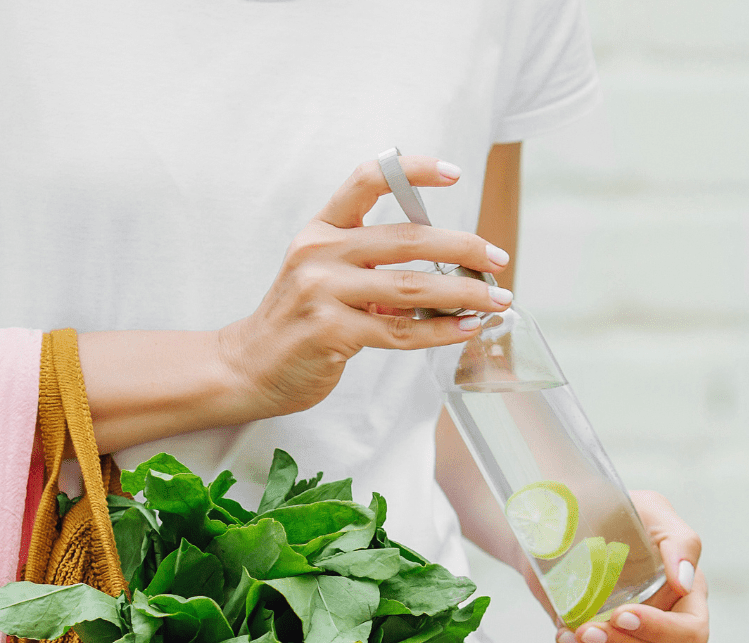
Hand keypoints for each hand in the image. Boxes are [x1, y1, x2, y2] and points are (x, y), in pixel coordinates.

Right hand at [217, 155, 514, 417]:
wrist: (250, 366)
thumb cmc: (299, 321)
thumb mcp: (327, 277)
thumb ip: (375, 266)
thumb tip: (449, 271)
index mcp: (321, 230)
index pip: (368, 180)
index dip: (414, 170)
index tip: (455, 173)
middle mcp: (319, 252)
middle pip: (408, 238)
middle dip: (463, 247)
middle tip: (498, 259)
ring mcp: (322, 291)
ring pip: (412, 286)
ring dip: (464, 294)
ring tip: (496, 300)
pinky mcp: (331, 331)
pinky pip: (401, 329)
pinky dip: (441, 330)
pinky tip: (466, 328)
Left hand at [554, 491, 709, 642]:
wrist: (561, 521)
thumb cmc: (615, 511)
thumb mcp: (650, 510)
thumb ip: (680, 541)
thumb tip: (684, 582)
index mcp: (687, 595)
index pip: (692, 634)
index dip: (661, 632)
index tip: (622, 613)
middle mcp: (666, 625)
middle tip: (589, 628)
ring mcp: (634, 642)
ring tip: (572, 635)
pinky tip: (562, 634)